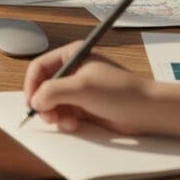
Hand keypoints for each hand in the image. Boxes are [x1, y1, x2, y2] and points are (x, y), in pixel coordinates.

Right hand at [23, 41, 160, 133]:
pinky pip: (63, 113)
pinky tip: (74, 125)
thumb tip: (35, 101)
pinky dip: (64, 121)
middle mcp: (73, 70)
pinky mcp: (83, 105)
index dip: (32, 85)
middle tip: (49, 117)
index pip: (39, 67)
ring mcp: (78, 89)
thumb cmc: (120, 92)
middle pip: (43, 87)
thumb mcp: (81, 87)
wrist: (147, 111)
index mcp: (72, 55)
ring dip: (54, 115)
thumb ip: (52, 91)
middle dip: (43, 104)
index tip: (32, 103)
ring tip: (66, 122)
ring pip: (51, 102)